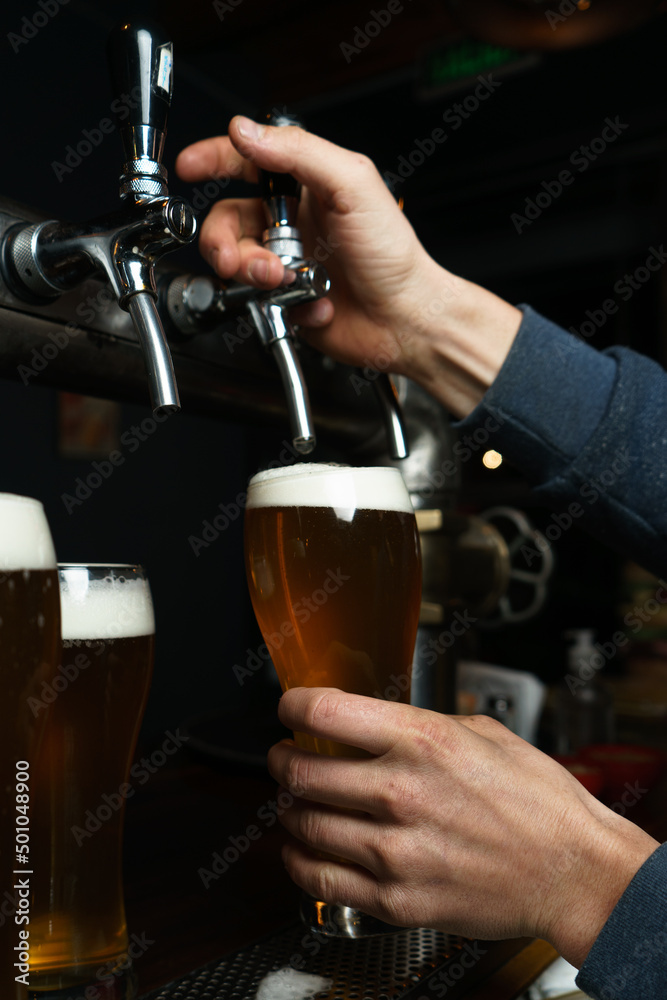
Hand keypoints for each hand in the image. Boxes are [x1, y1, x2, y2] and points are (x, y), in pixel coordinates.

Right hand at [176, 118, 521, 417]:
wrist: (405, 318)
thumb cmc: (392, 255)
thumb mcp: (351, 185)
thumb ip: (297, 151)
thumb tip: (246, 131)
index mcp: (307, 187)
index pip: (249, 162)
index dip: (214, 159)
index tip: (189, 166)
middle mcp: (292, 223)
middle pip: (228, 220)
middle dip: (225, 240)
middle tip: (241, 258)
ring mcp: (286, 263)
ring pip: (237, 262)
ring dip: (252, 271)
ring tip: (280, 280)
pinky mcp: (285, 301)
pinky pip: (258, 299)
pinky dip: (282, 302)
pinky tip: (312, 301)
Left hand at [268, 687, 658, 966]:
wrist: (573, 871)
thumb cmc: (538, 800)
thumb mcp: (482, 733)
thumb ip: (420, 726)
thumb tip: (374, 724)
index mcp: (423, 741)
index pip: (324, 712)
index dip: (293, 705)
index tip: (290, 708)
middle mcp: (401, 792)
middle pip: (301, 770)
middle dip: (283, 759)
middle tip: (285, 756)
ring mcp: (395, 851)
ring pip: (304, 823)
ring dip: (289, 807)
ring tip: (295, 800)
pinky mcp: (396, 899)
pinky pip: (320, 879)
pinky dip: (298, 859)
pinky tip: (301, 848)